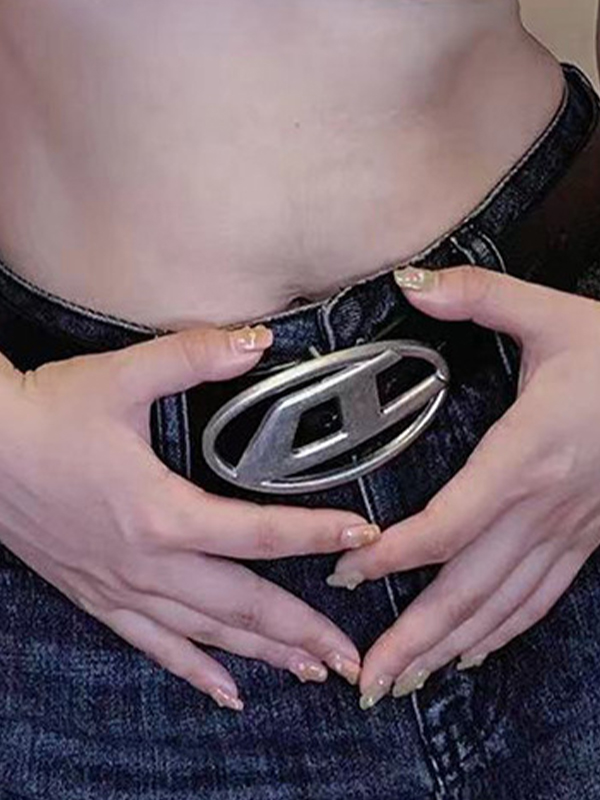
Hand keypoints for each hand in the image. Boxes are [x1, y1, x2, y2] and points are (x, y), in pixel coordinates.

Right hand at [0, 324, 377, 709]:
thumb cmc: (48, 417)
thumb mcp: (123, 376)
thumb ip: (193, 357)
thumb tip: (254, 343)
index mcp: (161, 512)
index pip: (259, 532)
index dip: (316, 535)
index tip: (361, 540)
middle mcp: (147, 562)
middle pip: (242, 606)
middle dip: (303, 632)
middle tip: (352, 656)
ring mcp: (123, 588)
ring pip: (207, 636)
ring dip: (264, 657)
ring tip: (311, 671)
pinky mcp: (101, 596)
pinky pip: (155, 647)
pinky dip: (196, 673)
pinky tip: (227, 693)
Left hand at [326, 265, 599, 707]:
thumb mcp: (552, 315)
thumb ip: (479, 295)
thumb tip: (413, 282)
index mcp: (526, 456)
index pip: (448, 524)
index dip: (394, 557)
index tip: (348, 570)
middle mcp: (543, 507)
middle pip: (468, 589)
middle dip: (412, 638)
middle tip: (365, 678)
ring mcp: (566, 532)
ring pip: (500, 608)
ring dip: (448, 649)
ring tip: (402, 682)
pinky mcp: (582, 539)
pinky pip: (537, 600)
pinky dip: (500, 632)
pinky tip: (470, 654)